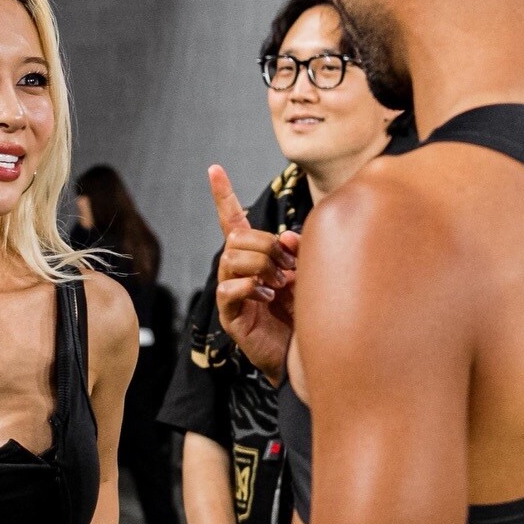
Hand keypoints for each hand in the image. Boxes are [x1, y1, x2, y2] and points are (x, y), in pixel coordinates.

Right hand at [210, 165, 298, 380]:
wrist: (307, 354)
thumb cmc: (307, 313)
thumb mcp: (307, 272)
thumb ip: (297, 249)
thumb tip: (285, 236)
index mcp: (253, 257)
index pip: (232, 220)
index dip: (224, 195)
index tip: (215, 169)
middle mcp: (238, 272)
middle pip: (236, 238)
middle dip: (264, 244)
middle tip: (286, 265)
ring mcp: (232, 293)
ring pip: (231, 259)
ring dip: (260, 265)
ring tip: (279, 283)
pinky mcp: (231, 315)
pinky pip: (228, 289)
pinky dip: (251, 287)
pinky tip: (269, 297)